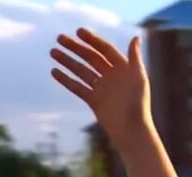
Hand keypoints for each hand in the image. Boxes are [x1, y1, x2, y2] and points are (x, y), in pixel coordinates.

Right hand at [50, 28, 150, 151]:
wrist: (131, 130)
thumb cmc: (138, 104)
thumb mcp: (138, 78)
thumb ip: (135, 58)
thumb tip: (136, 36)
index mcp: (124, 69)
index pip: (106, 50)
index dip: (93, 40)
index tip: (78, 31)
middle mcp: (113, 77)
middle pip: (91, 58)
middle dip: (76, 48)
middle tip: (59, 38)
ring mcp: (103, 88)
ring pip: (82, 71)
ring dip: (68, 61)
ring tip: (53, 52)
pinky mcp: (94, 100)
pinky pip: (78, 87)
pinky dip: (66, 79)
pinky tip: (54, 71)